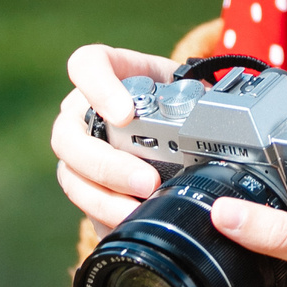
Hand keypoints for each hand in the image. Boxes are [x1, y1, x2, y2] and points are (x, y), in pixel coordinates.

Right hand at [50, 43, 178, 231]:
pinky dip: (105, 215)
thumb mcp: (187, 89)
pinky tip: (130, 221)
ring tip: (140, 209)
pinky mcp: (83, 184)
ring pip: (71, 175)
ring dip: (105, 197)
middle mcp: (81, 112)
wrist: (173, 129)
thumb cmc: (177, 101)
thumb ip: (194, 99)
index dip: (98, 87)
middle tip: (147, 179)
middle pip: (68, 135)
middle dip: (107, 163)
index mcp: (105, 75)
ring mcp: (77, 151)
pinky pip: (83, 203)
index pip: (86, 65)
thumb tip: (218, 125)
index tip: (125, 114)